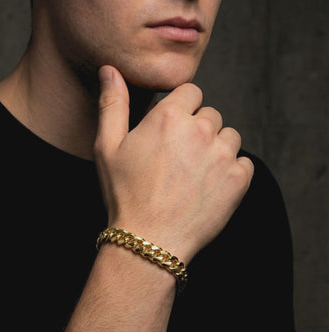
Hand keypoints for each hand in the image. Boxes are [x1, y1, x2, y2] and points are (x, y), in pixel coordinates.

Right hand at [94, 65, 253, 262]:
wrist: (148, 240)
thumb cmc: (125, 195)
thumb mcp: (107, 147)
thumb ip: (112, 104)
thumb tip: (110, 70)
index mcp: (169, 117)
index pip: (190, 92)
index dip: (181, 109)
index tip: (172, 130)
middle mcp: (200, 129)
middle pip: (210, 114)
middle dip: (197, 129)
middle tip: (178, 158)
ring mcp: (223, 154)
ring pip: (229, 136)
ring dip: (216, 148)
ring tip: (194, 174)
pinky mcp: (239, 179)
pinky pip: (243, 162)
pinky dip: (231, 171)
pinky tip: (209, 187)